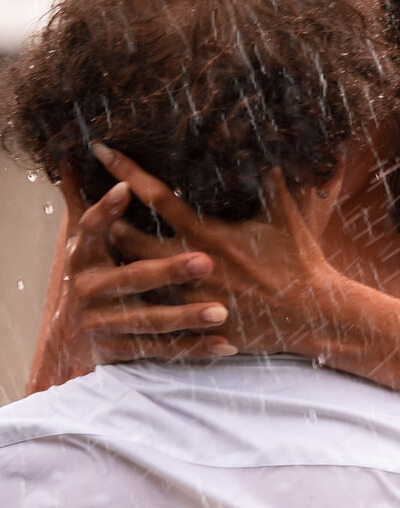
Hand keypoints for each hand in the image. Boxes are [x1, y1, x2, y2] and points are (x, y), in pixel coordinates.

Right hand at [29, 172, 229, 388]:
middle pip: (132, 278)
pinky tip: (223, 345)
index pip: (91, 229)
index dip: (105, 210)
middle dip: (169, 270)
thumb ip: (96, 211)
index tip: (125, 189)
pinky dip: (193, 349)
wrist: (68, 345)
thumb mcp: (85, 247)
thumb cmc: (90, 280)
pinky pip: (161, 351)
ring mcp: (103, 324)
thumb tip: (75, 156)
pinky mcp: (120, 351)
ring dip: (187, 316)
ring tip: (221, 311)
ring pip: (150, 320)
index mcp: (83, 256)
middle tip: (206, 261)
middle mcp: (89, 289)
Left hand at [93, 143, 341, 359]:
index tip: (100, 149)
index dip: (126, 171)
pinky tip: (121, 296)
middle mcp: (192, 265)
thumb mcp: (286, 217)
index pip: (157, 196)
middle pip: (130, 239)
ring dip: (113, 263)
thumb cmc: (300, 263)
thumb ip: (270, 183)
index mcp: (209, 234)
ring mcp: (191, 297)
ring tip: (92, 249)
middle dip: (104, 221)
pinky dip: (137, 302)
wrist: (313, 316)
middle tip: (79, 205)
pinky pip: (157, 313)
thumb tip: (263, 151)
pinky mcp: (198, 323)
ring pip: (137, 279)